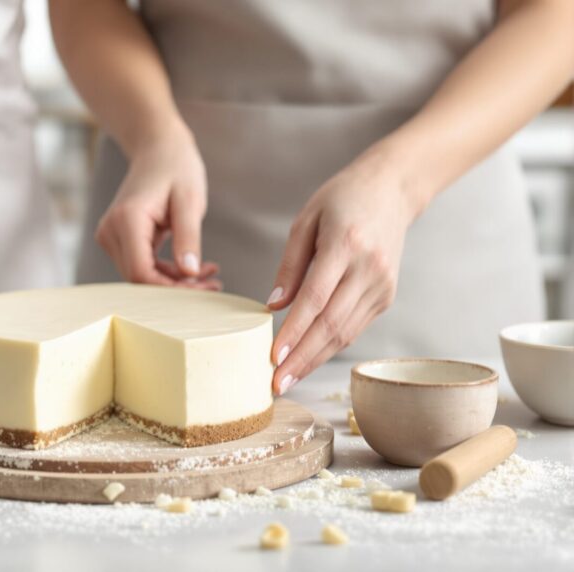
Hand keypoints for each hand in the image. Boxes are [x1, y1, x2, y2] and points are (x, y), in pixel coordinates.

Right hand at [95, 131, 220, 288]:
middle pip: (140, 278)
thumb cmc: (176, 168)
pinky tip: (194, 268)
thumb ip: (188, 238)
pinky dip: (168, 271)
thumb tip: (190, 273)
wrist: (158, 149)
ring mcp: (111, 236)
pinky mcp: (118, 240)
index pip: (141, 272)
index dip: (170, 289)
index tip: (202, 287)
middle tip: (214, 284)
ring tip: (210, 274)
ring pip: (142, 276)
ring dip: (175, 281)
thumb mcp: (189, 201)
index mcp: (126, 220)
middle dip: (177, 287)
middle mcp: (111, 231)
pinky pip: (142, 265)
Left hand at [267, 149, 426, 394]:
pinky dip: (330, 346)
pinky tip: (308, 360)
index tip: (272, 356)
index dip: (294, 331)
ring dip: (314, 360)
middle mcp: (369, 269)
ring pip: (345, 333)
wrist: (392, 191)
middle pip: (331, 324)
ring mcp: (382, 285)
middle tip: (276, 384)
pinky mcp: (386, 296)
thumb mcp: (306, 220)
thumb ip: (290, 264)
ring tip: (287, 380)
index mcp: (346, 244)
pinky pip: (354, 327)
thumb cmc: (342, 200)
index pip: (315, 298)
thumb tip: (274, 306)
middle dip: (302, 359)